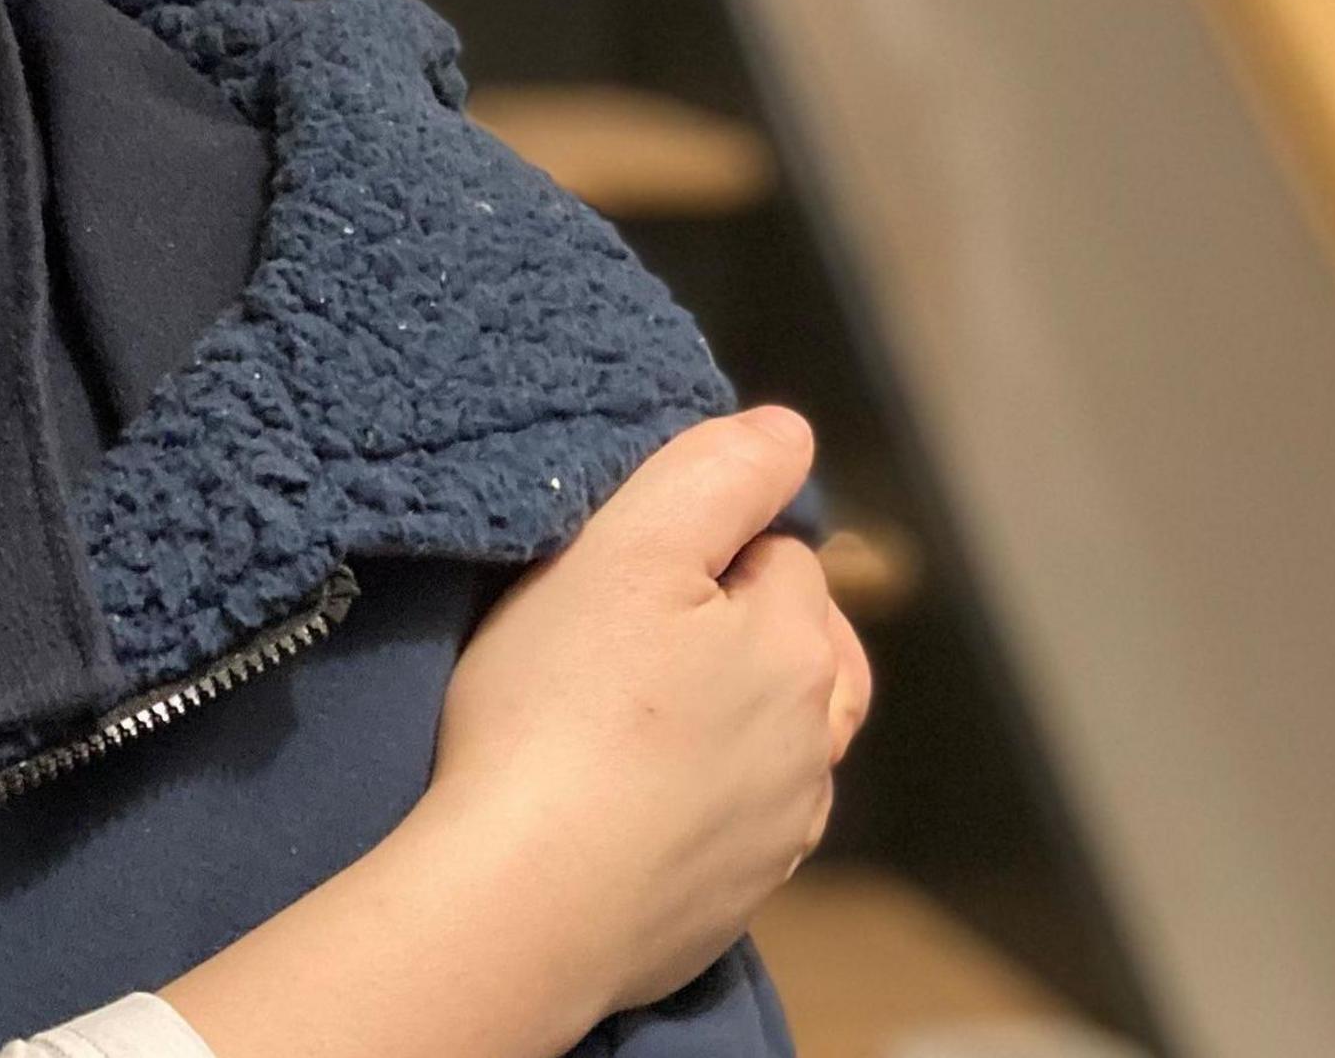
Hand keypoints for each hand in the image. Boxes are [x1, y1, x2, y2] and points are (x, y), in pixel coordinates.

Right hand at [414, 406, 871, 1015]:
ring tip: (635, 718)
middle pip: (804, 653)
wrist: (521, 901)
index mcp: (797, 647)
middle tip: (638, 637)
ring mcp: (778, 834)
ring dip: (731, 723)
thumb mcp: (618, 554)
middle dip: (747, 633)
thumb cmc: (555, 711)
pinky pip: (733, 828)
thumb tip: (789, 432)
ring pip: (777, 745)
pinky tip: (630, 799)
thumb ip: (711, 478)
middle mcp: (813, 744)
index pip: (780, 556)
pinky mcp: (732, 902)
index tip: (625, 570)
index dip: (705, 548)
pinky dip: (699, 804)